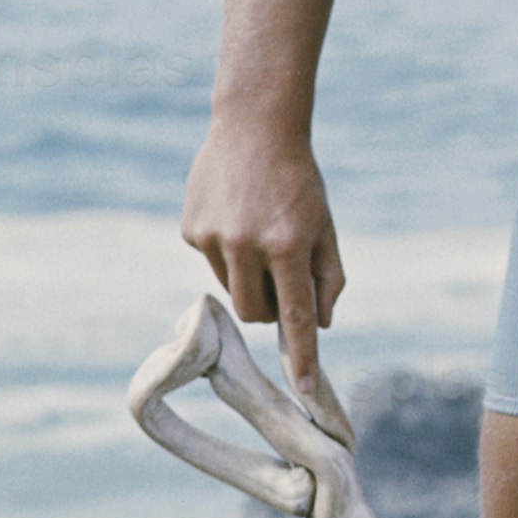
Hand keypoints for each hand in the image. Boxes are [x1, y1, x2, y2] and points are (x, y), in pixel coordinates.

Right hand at [182, 114, 342, 386]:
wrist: (255, 128)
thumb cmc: (300, 183)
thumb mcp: (325, 227)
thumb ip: (327, 278)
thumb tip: (320, 326)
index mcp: (290, 245)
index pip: (297, 315)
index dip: (301, 356)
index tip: (304, 389)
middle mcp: (247, 245)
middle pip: (257, 312)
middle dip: (271, 310)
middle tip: (284, 281)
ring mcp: (213, 238)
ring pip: (233, 289)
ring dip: (250, 277)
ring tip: (261, 235)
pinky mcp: (190, 230)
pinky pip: (212, 262)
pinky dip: (228, 253)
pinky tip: (237, 217)